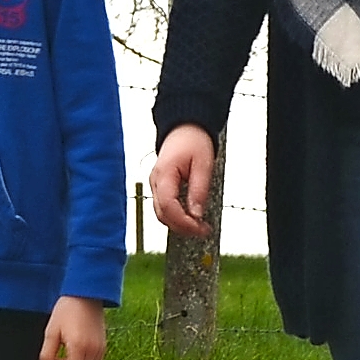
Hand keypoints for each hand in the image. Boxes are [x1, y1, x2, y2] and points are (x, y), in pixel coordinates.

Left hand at [40, 296, 107, 359]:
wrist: (86, 294)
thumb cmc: (67, 309)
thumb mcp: (51, 332)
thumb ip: (46, 355)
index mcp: (79, 346)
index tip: (55, 359)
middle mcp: (93, 350)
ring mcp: (100, 349)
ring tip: (67, 358)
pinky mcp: (103, 347)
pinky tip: (76, 356)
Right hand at [151, 124, 218, 239]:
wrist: (185, 127)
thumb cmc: (193, 140)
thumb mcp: (203, 165)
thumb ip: (199, 191)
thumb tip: (197, 214)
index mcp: (164, 174)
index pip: (168, 206)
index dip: (183, 222)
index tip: (200, 228)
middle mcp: (156, 181)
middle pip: (163, 214)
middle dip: (182, 227)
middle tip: (203, 231)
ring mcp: (156, 184)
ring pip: (162, 214)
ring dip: (179, 224)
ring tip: (199, 226)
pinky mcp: (161, 186)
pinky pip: (165, 207)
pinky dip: (176, 216)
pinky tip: (191, 217)